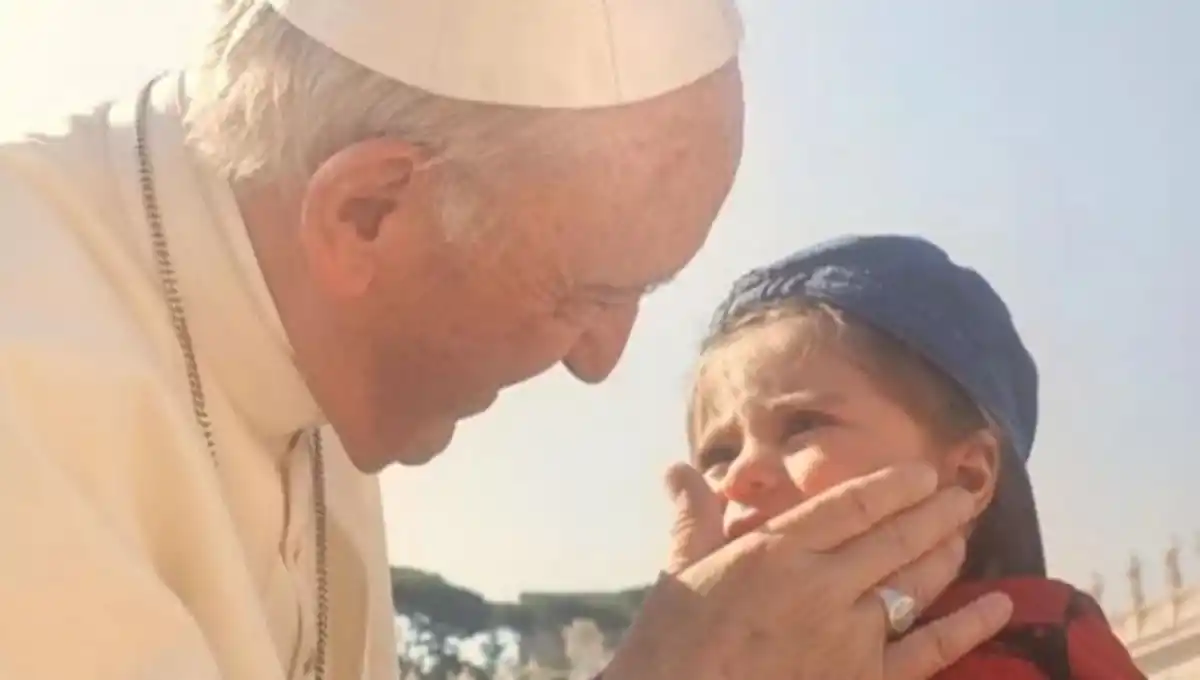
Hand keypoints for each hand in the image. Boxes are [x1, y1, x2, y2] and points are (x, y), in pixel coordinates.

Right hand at [606, 462, 1012, 679]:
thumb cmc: (674, 641)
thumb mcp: (680, 569)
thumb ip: (693, 516)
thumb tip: (679, 469)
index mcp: (777, 551)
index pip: (849, 507)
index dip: (893, 486)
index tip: (923, 472)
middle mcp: (823, 586)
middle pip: (894, 539)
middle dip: (935, 513)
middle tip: (963, 494)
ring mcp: (849, 637)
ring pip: (914, 586)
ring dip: (944, 556)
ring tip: (963, 533)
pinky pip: (928, 651)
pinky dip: (966, 627)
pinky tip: (996, 606)